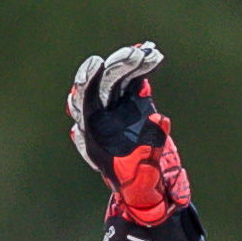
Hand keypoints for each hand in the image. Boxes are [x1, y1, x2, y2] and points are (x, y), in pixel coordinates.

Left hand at [67, 41, 188, 225]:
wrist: (148, 187)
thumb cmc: (137, 185)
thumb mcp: (141, 175)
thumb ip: (148, 151)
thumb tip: (159, 119)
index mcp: (91, 132)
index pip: (82, 101)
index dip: (86, 81)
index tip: (97, 65)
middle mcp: (100, 116)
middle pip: (102, 84)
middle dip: (117, 67)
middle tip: (135, 55)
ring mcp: (117, 107)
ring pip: (118, 78)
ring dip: (132, 63)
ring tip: (149, 54)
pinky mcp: (135, 103)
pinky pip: (135, 80)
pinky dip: (143, 67)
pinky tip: (152, 54)